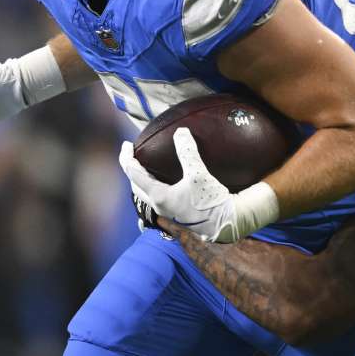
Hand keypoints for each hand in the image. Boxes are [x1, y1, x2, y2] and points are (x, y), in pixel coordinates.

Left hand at [118, 127, 278, 242]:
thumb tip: (181, 132)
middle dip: (131, 170)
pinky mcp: (176, 215)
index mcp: (159, 196)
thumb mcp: (199, 174)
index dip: (127, 158)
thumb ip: (187, 151)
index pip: (134, 175)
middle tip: (132, 155)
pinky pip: (157, 199)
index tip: (126, 145)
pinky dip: (153, 188)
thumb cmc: (211, 201)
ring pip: (145, 195)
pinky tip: (163, 183)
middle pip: (136, 186)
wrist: (227, 223)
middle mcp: (159, 207)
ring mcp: (167, 213)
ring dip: (141, 181)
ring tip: (145, 167)